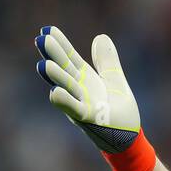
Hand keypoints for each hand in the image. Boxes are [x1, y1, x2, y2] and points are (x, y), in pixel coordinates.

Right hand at [35, 26, 140, 152]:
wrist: (130, 141)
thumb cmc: (120, 113)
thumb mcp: (115, 82)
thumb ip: (107, 62)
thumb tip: (101, 36)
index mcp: (86, 80)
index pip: (71, 59)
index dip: (61, 45)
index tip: (48, 29)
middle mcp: (80, 91)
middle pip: (65, 70)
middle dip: (53, 56)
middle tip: (41, 39)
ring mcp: (82, 105)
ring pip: (67, 89)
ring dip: (56, 78)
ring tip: (43, 65)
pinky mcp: (90, 120)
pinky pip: (75, 110)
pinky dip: (65, 103)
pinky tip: (54, 93)